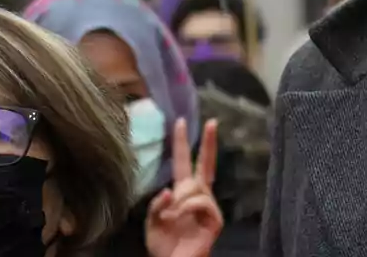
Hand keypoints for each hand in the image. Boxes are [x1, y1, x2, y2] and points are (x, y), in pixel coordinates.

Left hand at [146, 118, 224, 256]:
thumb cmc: (164, 245)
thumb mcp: (152, 222)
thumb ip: (157, 204)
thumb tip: (170, 190)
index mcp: (183, 193)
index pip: (184, 163)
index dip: (183, 143)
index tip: (181, 122)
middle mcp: (198, 195)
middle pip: (205, 164)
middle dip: (209, 143)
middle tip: (212, 122)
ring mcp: (209, 206)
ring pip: (195, 188)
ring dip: (179, 202)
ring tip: (171, 218)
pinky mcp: (215, 219)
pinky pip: (199, 202)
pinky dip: (185, 210)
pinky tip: (179, 219)